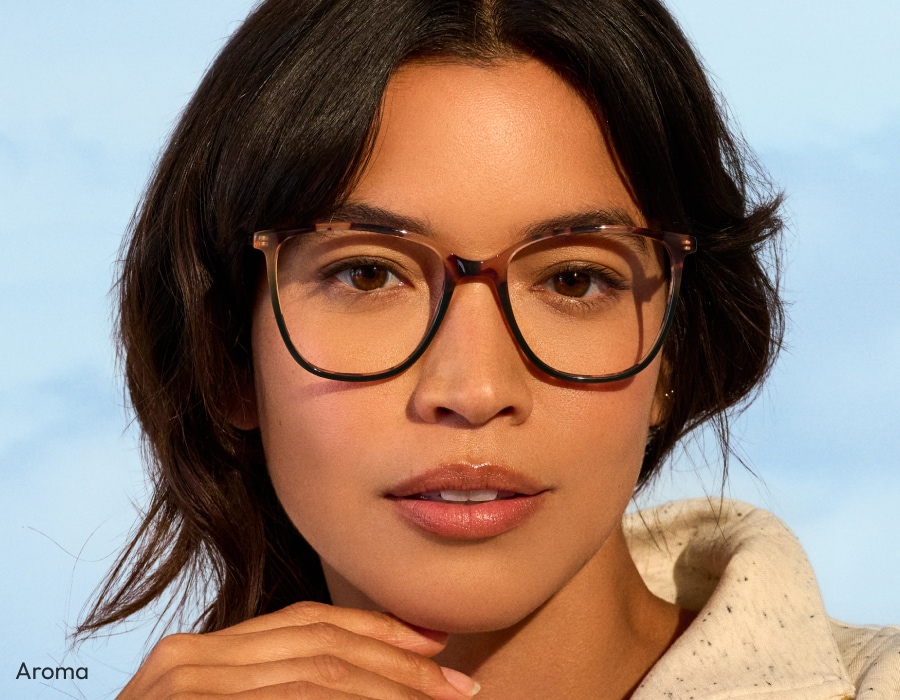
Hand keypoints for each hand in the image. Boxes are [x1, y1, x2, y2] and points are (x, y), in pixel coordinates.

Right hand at [117, 601, 479, 698]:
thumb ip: (286, 692)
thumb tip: (378, 684)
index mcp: (203, 655)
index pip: (310, 624)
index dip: (379, 632)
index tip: (435, 646)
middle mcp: (190, 660)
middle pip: (323, 645)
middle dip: (401, 664)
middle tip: (460, 686)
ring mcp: (185, 686)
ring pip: (319, 673)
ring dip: (392, 689)